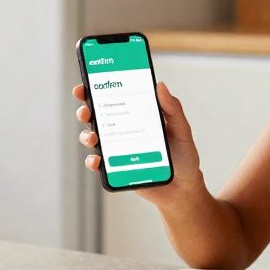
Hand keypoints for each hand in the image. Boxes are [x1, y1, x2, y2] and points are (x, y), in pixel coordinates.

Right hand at [72, 81, 204, 205]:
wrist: (184, 188)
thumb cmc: (183, 156)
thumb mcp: (181, 130)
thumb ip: (173, 109)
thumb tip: (160, 86)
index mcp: (136, 116)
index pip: (114, 98)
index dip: (97, 89)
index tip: (87, 82)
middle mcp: (123, 130)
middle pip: (97, 116)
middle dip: (85, 110)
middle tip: (86, 110)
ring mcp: (117, 150)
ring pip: (93, 138)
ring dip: (87, 136)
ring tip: (93, 138)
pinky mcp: (115, 169)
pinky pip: (98, 164)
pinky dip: (93, 161)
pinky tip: (97, 160)